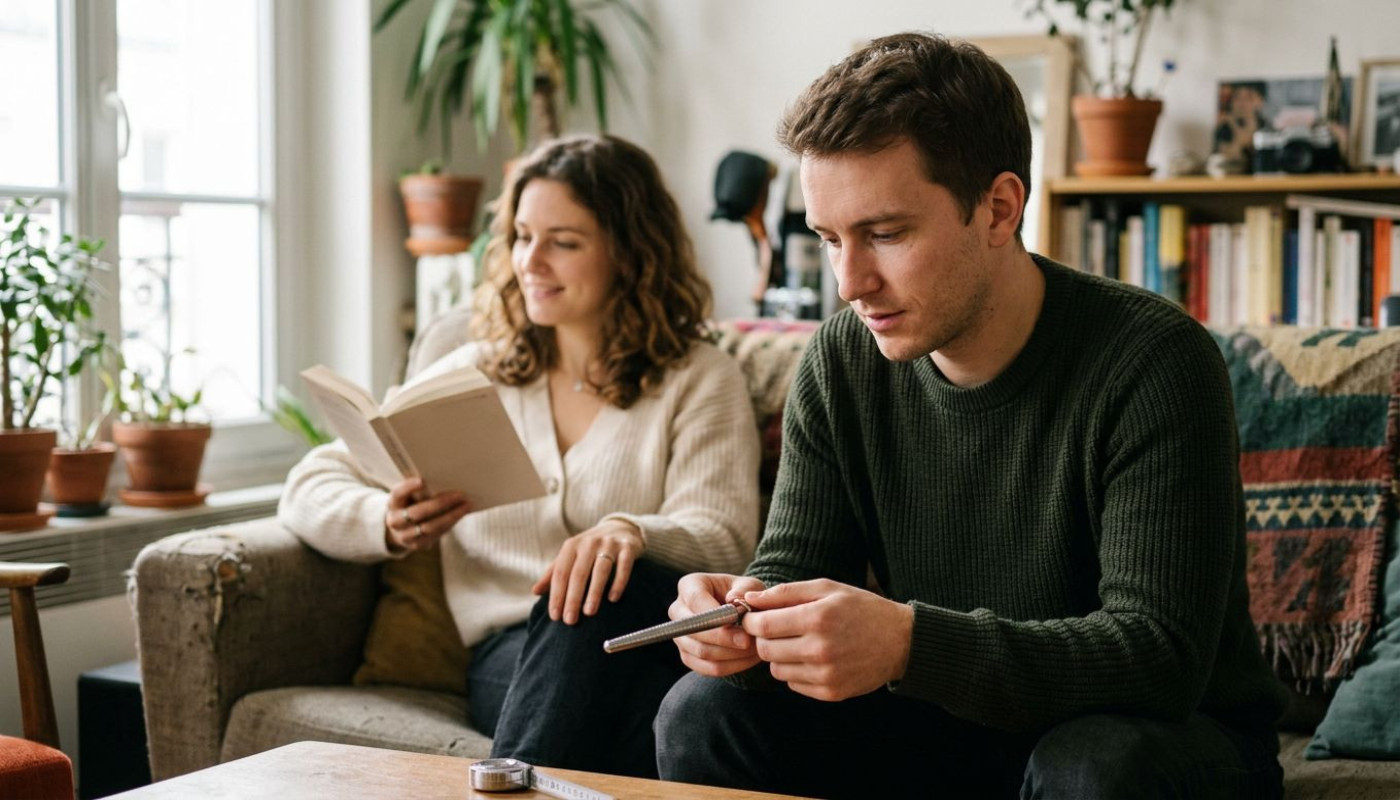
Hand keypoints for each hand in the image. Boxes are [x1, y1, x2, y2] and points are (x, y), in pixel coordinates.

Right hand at [383, 477, 469, 552]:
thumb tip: (445, 479)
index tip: (422, 480)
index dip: (408, 487)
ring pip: (430, 527)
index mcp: (392, 504)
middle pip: (418, 513)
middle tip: (460, 494)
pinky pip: (436, 534)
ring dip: (451, 516)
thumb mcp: (408, 495)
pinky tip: (461, 514)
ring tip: (467, 505)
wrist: (400, 529)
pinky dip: (451, 523)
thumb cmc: (409, 503)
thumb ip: (419, 489)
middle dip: (441, 503)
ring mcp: (406, 536)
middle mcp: (395, 522)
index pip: (398, 494)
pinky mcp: (418, 544)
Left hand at [532, 519, 645, 623]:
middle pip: (578, 573)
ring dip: (594, 592)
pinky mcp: (628, 547)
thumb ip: (554, 573)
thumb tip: (535, 592)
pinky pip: (623, 566)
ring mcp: (609, 544)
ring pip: (600, 570)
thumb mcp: (571, 556)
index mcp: (571, 546)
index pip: (561, 573)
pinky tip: (613, 599)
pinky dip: (618, 582)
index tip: (555, 616)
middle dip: (573, 598)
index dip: (557, 595)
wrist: (621, 528)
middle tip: (570, 620)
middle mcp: (589, 543)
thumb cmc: (590, 549)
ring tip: (589, 612)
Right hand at [670, 572, 766, 676]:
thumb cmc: (745, 595)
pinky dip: (730, 666)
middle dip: (723, 638)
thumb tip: (733, 599)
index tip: (738, 622)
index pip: (695, 600)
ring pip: (701, 652)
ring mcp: (680, 635)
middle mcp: (678, 610)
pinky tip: (748, 660)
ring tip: (754, 650)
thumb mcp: (750, 586)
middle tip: (748, 642)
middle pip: (693, 629)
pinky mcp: (688, 656)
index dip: (715, 614)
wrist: (741, 613)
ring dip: (730, 654)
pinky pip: (706, 668)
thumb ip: (745, 589)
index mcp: (689, 586)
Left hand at [741, 579, 912, 701]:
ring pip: (776, 669)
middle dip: (764, 638)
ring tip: (799, 642)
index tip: (754, 617)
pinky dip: (796, 671)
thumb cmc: (860, 608)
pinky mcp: (831, 693)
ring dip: (780, 656)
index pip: (762, 626)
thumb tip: (748, 599)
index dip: (751, 620)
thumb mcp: (826, 588)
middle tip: (776, 629)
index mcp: (817, 618)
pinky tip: (813, 658)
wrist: (900, 641)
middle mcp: (820, 649)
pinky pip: (793, 684)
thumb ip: (785, 593)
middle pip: (765, 649)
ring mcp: (826, 675)